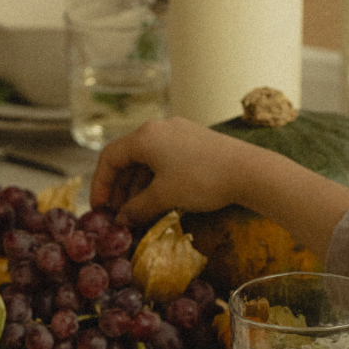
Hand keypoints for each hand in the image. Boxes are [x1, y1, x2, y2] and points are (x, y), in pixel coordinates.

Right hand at [89, 117, 348, 260]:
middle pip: (127, 158)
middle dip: (119, 189)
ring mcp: (178, 133)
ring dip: (137, 187)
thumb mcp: (164, 197)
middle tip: (116, 214)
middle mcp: (158, 129)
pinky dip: (156, 181)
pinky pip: (165, 161)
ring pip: (147, 161)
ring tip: (135, 213)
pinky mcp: (194, 142)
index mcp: (145, 136)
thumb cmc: (202, 181)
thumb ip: (137, 208)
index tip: (100, 209)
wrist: (248, 171)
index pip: (109, 157)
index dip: (100, 185)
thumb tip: (121, 220)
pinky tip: (157, 202)